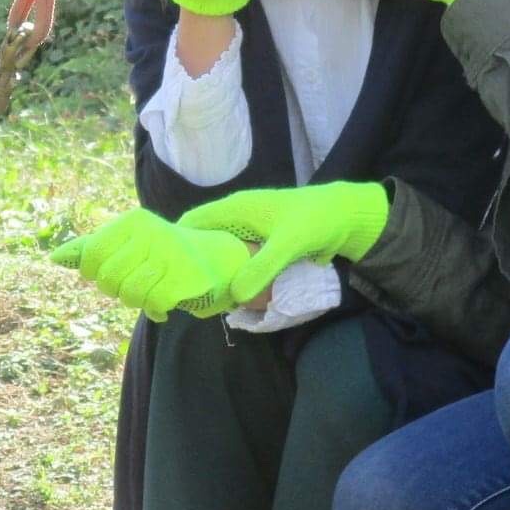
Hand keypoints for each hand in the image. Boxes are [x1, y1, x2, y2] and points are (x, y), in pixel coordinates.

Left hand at [51, 208, 249, 321]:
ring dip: (138, 301)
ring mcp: (170, 253)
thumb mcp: (127, 244)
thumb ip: (91, 249)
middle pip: (107, 278)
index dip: (95, 273)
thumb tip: (54, 257)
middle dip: (117, 290)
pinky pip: (153, 304)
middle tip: (137, 283)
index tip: (114, 272)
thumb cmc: (161, 253)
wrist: (217, 258)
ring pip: (129, 294)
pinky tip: (166, 303)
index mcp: (132, 221)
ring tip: (151, 292)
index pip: (91, 256)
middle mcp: (151, 231)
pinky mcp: (186, 276)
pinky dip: (157, 310)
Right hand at [177, 181, 388, 306]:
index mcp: (235, 209)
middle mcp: (235, 219)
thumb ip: (262, 267)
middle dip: (192, 264)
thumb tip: (235, 296)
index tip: (165, 272)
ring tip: (201, 300)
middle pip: (201, 240)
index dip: (175, 244)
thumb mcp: (289, 243)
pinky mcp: (260, 245)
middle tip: (183, 294)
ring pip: (218, 252)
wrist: (345, 216)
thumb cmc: (315, 220)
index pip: (191, 222)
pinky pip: (236, 260)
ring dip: (212, 272)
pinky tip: (229, 297)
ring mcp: (248, 232)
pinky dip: (230, 276)